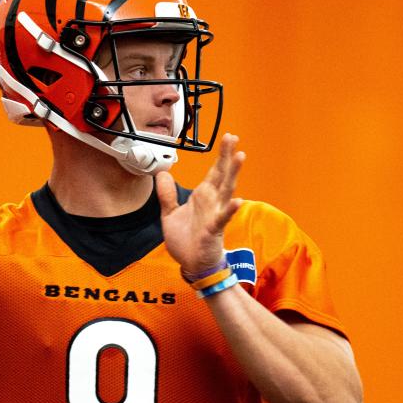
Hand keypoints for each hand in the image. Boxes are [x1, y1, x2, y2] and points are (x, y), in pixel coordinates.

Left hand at [156, 133, 245, 275]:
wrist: (191, 264)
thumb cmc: (186, 241)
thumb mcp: (170, 214)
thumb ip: (167, 195)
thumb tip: (161, 175)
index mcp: (203, 197)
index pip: (214, 171)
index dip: (220, 155)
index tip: (228, 137)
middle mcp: (212, 202)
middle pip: (222, 175)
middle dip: (227, 156)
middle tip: (233, 138)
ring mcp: (215, 215)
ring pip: (227, 191)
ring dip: (233, 174)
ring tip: (240, 157)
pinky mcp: (214, 230)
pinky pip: (223, 217)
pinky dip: (230, 209)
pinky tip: (238, 200)